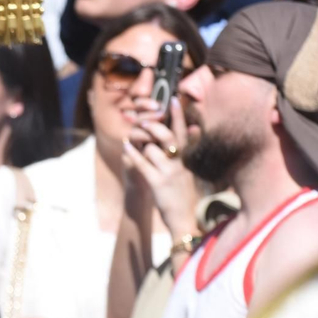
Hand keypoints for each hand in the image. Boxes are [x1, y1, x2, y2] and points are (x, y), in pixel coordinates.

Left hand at [122, 97, 199, 242]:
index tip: (172, 99)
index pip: (183, 132)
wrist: (184, 218)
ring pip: (151, 148)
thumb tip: (191, 129)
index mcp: (185, 158)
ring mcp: (168, 173)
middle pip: (167, 136)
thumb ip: (185, 151)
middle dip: (152, 126)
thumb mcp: (186, 170)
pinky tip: (125, 147)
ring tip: (135, 146)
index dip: (178, 115)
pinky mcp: (157, 183)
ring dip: (140, 146)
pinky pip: (142, 163)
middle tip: (143, 121)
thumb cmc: (182, 193)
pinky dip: (132, 154)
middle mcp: (179, 163)